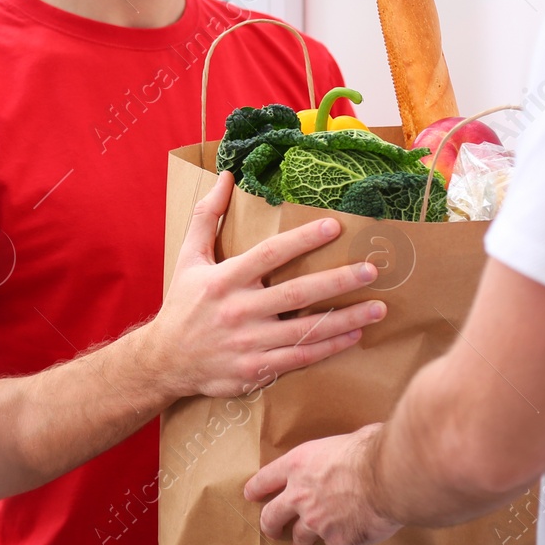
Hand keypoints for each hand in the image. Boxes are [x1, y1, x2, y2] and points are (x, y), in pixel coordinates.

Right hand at [145, 170, 387, 399]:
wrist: (165, 360)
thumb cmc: (183, 304)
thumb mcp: (188, 256)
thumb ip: (208, 215)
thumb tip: (226, 175)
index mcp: (226, 280)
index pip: (270, 254)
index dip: (303, 239)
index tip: (335, 226)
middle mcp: (239, 310)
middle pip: (296, 294)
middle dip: (338, 281)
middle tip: (371, 269)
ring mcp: (249, 343)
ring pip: (305, 330)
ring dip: (346, 318)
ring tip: (379, 307)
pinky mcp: (256, 369)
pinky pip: (300, 358)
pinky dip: (329, 348)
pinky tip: (354, 335)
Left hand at [244, 423, 402, 544]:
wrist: (387, 476)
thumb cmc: (370, 450)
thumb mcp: (343, 440)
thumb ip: (335, 453)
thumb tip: (353, 449)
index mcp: (298, 464)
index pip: (266, 479)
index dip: (256, 488)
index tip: (251, 495)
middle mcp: (300, 495)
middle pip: (271, 515)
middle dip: (269, 524)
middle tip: (271, 529)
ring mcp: (315, 520)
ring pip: (298, 537)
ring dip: (300, 541)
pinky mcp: (335, 539)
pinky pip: (332, 543)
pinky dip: (337, 540)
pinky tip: (344, 537)